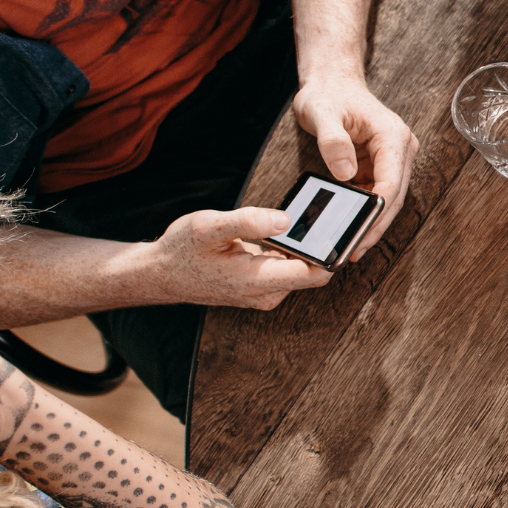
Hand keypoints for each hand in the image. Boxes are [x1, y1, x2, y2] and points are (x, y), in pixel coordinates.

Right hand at [146, 208, 332, 309]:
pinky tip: (287, 232)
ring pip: (302, 269)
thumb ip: (248, 222)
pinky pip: (289, 269)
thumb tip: (286, 220)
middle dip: (324, 245)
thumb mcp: (209, 226)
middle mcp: (267, 293)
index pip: (314, 274)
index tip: (347, 228)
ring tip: (313, 219)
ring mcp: (266, 293)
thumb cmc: (182, 249)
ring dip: (307, 248)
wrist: (161, 273)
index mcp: (257, 281)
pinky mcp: (264, 287)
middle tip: (333, 214)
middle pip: (314, 271)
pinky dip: (292, 251)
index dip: (334, 252)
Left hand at [292, 75, 416, 251]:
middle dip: (376, 225)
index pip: (391, 181)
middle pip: (394, 196)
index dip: (378, 211)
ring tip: (352, 245)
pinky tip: (352, 226)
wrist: (332, 82)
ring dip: (373, 222)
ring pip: (389, 199)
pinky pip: (378, 193)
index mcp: (392, 135)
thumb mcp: (321, 113)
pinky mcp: (383, 164)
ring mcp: (393, 157)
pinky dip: (366, 211)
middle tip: (355, 249)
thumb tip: (345, 173)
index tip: (361, 232)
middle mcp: (400, 147)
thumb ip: (332, 141)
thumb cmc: (328, 94)